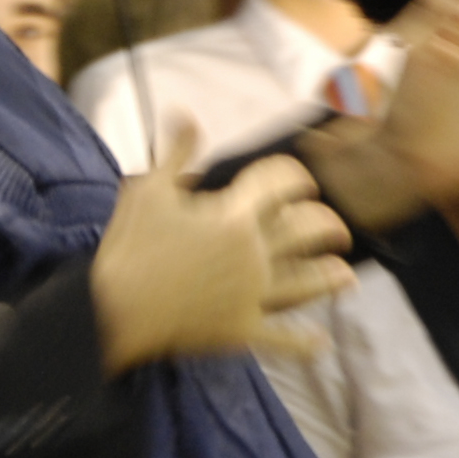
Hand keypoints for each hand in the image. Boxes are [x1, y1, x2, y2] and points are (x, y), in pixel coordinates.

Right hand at [89, 136, 354, 372]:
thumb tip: (186, 114)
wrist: (113, 310)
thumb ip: (176, 153)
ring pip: (308, 283)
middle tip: (335, 227)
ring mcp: (252, 295)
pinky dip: (303, 343)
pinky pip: (282, 338)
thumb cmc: (129, 246)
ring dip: (331, 278)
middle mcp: (254, 254)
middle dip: (327, 225)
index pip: (282, 183)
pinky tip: (320, 341)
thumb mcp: (149, 190)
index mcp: (234, 216)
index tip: (298, 178)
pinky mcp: (242, 331)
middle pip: (308, 231)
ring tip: (345, 276)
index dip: (295, 175)